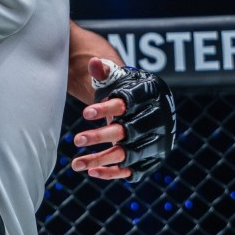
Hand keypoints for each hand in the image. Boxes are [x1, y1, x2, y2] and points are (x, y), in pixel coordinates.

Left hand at [71, 58, 175, 181]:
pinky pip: (134, 171)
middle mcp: (159, 120)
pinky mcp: (153, 158)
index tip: (85, 113)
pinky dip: (113, 173)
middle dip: (101, 136)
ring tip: (75, 164)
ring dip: (102, 159)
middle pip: (128, 131)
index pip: (128, 103)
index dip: (107, 109)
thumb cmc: (125, 88)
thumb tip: (92, 61)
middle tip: (76, 139)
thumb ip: (103, 70)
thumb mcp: (116, 76)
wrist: (145, 104)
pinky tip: (91, 171)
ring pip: (128, 154)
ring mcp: (158, 141)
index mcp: (151, 95)